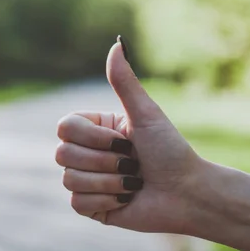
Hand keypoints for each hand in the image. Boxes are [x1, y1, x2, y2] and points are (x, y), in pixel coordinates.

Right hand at [55, 38, 202, 233]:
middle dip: (104, 161)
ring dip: (109, 182)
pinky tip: (125, 198)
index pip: (64, 127)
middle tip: (132, 163)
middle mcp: (86, 152)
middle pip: (62, 154)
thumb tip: (117, 43)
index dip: (92, 137)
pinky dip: (105, 201)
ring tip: (132, 182)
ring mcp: (86, 180)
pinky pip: (77, 203)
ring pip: (69, 179)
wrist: (187, 194)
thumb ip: (124, 82)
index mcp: (95, 129)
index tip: (123, 140)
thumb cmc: (170, 151)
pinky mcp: (90, 206)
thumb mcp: (146, 113)